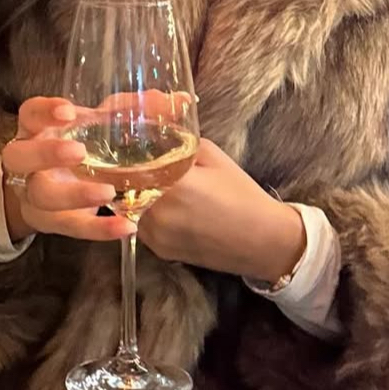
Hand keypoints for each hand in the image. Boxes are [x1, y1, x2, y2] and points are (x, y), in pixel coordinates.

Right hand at [1, 98, 131, 244]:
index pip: (28, 113)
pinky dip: (98, 228)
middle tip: (79, 152)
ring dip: (72, 195)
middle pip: (18, 157)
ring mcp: (34, 193)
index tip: (69, 112)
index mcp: (36, 129)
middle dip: (45, 153)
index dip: (43, 112)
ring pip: (41, 197)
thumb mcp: (97, 126)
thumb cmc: (82, 144)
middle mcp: (27, 161)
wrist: (64, 189)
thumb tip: (169, 102)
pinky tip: (126, 226)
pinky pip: (70, 226)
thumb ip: (128, 114)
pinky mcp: (51, 222)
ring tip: (107, 193)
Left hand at [138, 139, 305, 282]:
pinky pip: (141, 226)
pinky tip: (167, 208)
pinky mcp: (160, 251)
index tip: (127, 149)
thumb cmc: (241, 194)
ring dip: (136, 196)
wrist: (262, 240)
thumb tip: (158, 138)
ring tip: (154, 186)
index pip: (129, 166)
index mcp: (171, 183)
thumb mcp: (212, 156)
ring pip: (129, 209)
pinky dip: (147, 215)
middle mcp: (157, 212)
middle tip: (140, 164)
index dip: (126, 158)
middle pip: (126, 188)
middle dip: (130, 177)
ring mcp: (156, 235)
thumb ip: (179, 145)